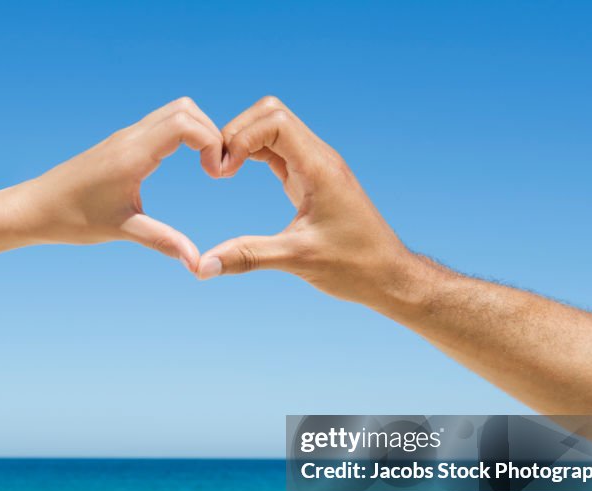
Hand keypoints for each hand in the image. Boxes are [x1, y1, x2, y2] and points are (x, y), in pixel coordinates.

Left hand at [11, 98, 222, 271]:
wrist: (34, 208)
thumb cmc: (72, 219)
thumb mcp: (122, 230)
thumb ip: (163, 242)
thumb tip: (197, 264)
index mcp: (132, 154)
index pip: (186, 124)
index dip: (211, 143)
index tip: (215, 176)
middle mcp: (130, 137)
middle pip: (186, 109)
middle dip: (211, 134)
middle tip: (215, 170)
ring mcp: (125, 137)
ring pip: (174, 112)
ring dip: (198, 133)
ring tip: (205, 167)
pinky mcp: (122, 144)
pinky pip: (161, 125)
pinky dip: (183, 136)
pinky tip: (186, 164)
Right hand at [197, 97, 417, 310]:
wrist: (389, 275)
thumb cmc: (355, 266)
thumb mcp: (297, 260)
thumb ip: (248, 257)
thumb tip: (202, 267)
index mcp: (319, 168)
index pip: (273, 121)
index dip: (239, 137)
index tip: (222, 172)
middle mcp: (319, 158)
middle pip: (271, 113)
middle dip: (237, 131)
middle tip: (218, 167)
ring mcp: (316, 166)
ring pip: (274, 127)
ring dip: (244, 141)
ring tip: (223, 172)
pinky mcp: (312, 178)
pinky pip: (279, 149)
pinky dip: (254, 153)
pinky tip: (237, 174)